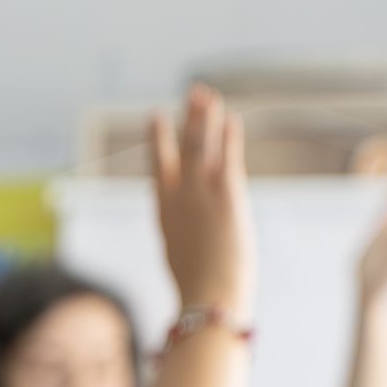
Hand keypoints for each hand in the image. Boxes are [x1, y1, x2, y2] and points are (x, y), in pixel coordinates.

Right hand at [149, 84, 255, 319]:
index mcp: (164, 211)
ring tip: (209, 94)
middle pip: (182, 148)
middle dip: (188, 118)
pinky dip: (228, 136)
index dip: (157, 139)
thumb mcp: (183, 256)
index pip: (158, 166)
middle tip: (193, 93)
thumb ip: (183, 234)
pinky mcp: (226, 194)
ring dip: (206, 118)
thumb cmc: (198, 286)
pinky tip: (231, 119)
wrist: (209, 293)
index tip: (156, 116)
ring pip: (201, 145)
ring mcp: (201, 192)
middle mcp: (179, 197)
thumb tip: (186, 238)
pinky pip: (227, 156)